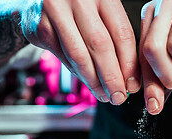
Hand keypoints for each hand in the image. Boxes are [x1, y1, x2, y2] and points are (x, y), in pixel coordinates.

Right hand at [21, 0, 139, 104]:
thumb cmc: (84, 8)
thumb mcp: (105, 14)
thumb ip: (118, 40)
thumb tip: (131, 81)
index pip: (122, 34)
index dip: (129, 64)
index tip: (132, 86)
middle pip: (100, 46)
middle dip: (112, 78)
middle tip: (118, 97)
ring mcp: (56, 11)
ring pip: (79, 56)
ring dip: (93, 81)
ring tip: (104, 96)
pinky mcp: (39, 26)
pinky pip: (62, 58)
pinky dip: (77, 74)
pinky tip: (88, 82)